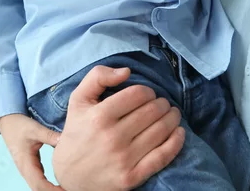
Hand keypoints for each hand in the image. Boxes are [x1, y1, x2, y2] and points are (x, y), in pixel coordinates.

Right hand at [0, 113, 62, 190]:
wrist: (7, 122)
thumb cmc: (20, 126)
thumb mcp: (35, 129)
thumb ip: (49, 135)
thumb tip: (65, 140)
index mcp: (26, 163)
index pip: (39, 183)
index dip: (51, 190)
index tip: (65, 190)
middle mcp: (25, 169)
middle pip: (38, 189)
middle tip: (71, 190)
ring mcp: (27, 169)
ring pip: (38, 186)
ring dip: (51, 190)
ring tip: (68, 189)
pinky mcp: (31, 166)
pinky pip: (40, 180)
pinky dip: (49, 185)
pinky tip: (61, 185)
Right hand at [52, 66, 184, 190]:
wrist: (70, 176)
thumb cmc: (78, 132)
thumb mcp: (79, 100)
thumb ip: (98, 76)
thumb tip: (127, 71)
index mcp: (99, 116)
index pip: (138, 94)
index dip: (147, 91)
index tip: (147, 95)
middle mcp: (111, 138)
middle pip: (152, 111)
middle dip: (162, 104)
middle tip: (162, 104)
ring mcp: (123, 160)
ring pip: (161, 130)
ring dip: (172, 118)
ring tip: (172, 114)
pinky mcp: (131, 177)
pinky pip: (163, 156)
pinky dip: (176, 141)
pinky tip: (179, 132)